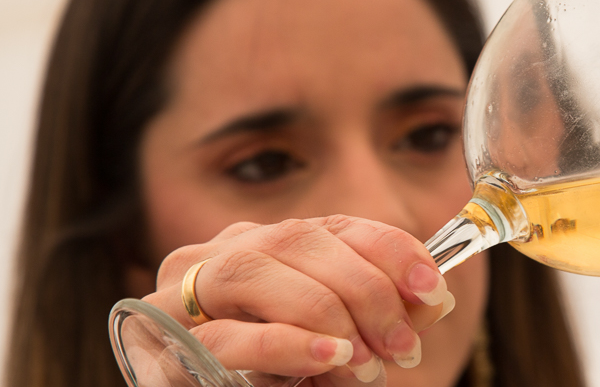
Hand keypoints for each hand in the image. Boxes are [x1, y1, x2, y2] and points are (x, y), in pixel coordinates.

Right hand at [141, 216, 454, 383]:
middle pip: (297, 241)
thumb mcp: (344, 344)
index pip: (337, 227)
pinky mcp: (164, 349)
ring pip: (253, 273)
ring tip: (367, 360)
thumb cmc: (286, 380)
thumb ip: (383, 318)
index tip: (434, 290)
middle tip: (403, 346)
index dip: (390, 251)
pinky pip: (224, 335)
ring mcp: (182, 297)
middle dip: (364, 289)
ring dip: (324, 314)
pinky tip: (328, 355)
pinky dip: (285, 343)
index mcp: (269, 245)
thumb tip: (434, 298)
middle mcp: (223, 254)